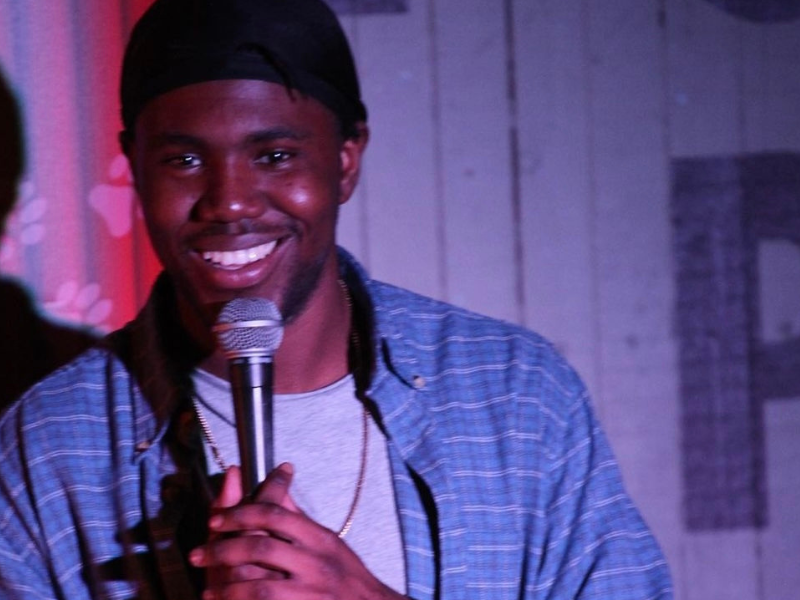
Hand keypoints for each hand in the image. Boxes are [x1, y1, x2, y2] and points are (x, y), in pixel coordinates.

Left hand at [190, 463, 405, 599]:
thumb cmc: (345, 576)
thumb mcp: (326, 541)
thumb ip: (297, 517)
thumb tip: (276, 480)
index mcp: (319, 537)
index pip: (274, 514)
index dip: (240, 514)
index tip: (216, 520)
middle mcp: (316, 561)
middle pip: (260, 548)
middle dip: (223, 550)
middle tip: (198, 554)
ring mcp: (312, 591)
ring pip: (259, 585)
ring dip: (227, 586)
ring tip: (208, 587)